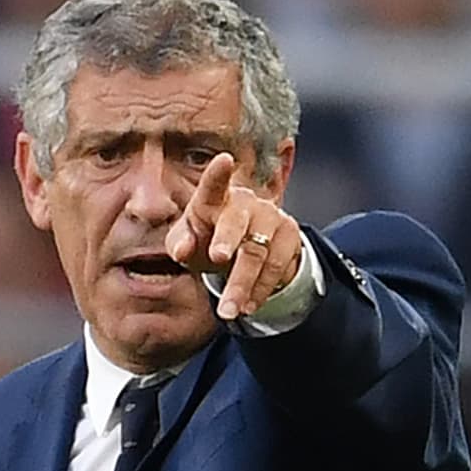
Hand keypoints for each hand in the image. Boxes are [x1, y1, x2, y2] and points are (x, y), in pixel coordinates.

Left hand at [165, 153, 301, 319]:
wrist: (243, 251)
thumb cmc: (208, 240)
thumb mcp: (188, 244)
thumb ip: (179, 244)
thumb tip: (182, 250)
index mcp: (214, 199)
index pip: (214, 184)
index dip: (218, 173)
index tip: (224, 159)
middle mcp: (245, 203)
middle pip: (237, 221)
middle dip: (227, 238)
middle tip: (217, 257)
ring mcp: (271, 217)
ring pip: (258, 252)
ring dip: (242, 284)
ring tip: (229, 311)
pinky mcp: (290, 234)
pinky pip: (278, 266)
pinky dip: (261, 289)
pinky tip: (249, 305)